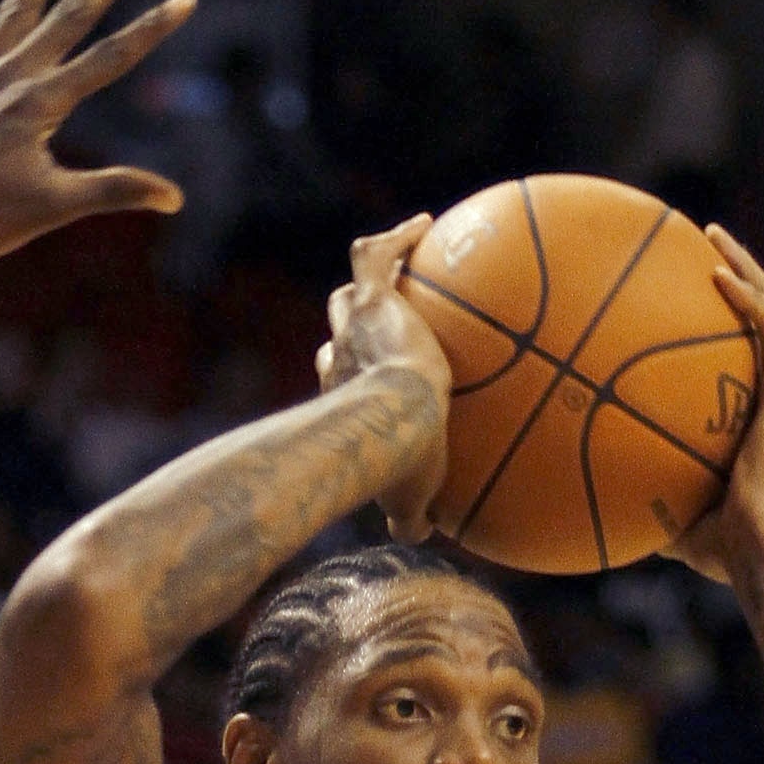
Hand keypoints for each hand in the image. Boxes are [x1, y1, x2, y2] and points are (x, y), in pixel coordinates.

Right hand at [316, 216, 452, 541]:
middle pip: (337, 328)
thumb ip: (409, 516)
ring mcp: (353, 326)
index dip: (351, 369)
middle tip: (378, 314)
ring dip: (370, 274)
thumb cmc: (401, 464)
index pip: (341, 375)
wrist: (395, 422)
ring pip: (349, 290)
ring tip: (396, 259)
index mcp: (346, 396)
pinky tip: (425, 224)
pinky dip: (397, 239)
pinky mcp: (372, 299)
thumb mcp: (409, 498)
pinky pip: (377, 255)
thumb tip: (418, 538)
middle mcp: (340, 356)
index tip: (368, 370)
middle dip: (351, 321)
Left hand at [659, 228, 763, 584]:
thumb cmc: (722, 548)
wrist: (758, 551)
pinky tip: (718, 273)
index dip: (734, 325)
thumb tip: (607, 514)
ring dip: (749, 270)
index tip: (700, 299)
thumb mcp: (675, 518)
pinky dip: (750, 297)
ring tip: (713, 238)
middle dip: (742, 278)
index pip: (754, 360)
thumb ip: (651, 504)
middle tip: (707, 248)